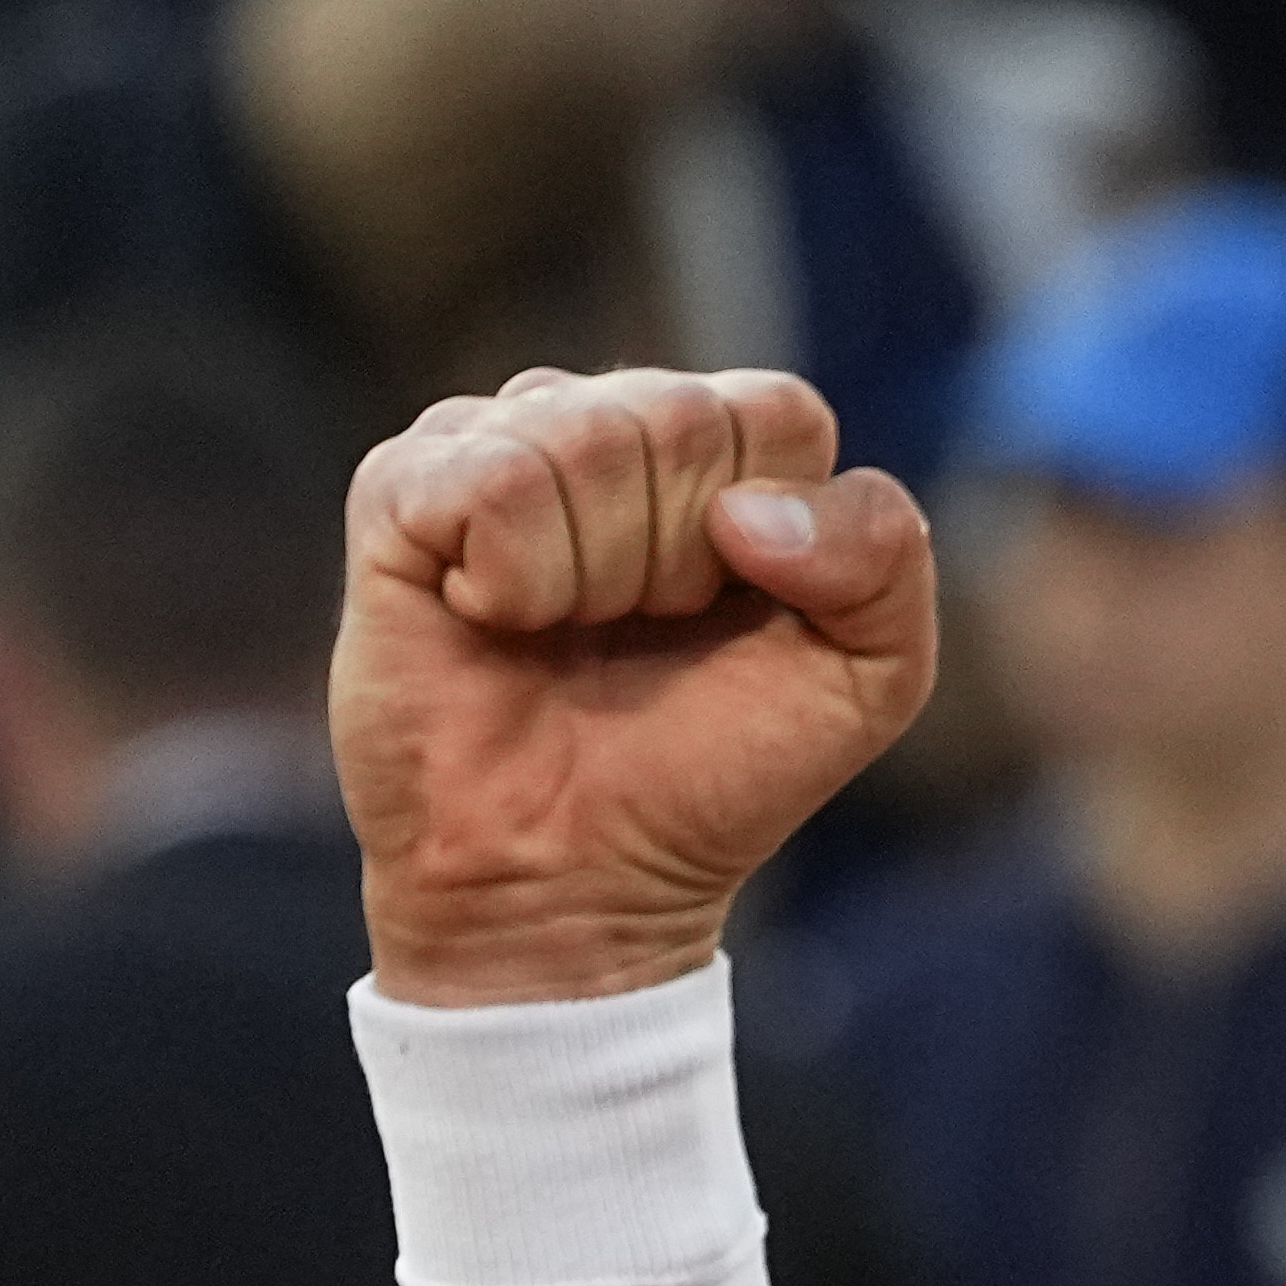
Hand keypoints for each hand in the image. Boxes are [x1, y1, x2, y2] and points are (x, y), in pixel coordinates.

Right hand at [336, 368, 938, 1005]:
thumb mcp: (871, 677)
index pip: (777, 411)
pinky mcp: (402, 491)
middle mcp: (610, 424)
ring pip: (582, 435)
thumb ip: (883, 559)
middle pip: (681, 418)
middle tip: (642, 637)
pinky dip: (509, 577)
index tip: (738, 616)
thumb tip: (746, 508)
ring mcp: (498, 446)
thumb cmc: (717, 768)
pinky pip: (484, 479)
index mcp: (728, 456)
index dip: (776, 532)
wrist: (575, 873)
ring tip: (567, 634)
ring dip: (596, 575)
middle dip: (681, 560)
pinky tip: (491, 620)